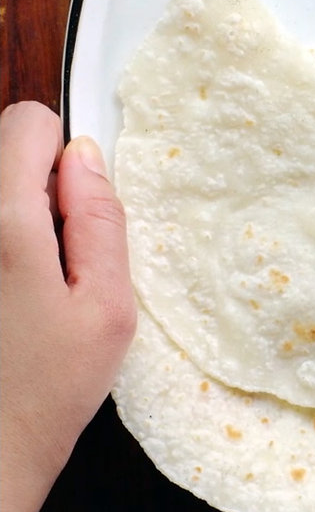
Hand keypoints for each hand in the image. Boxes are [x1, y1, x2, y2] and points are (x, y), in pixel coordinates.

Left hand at [0, 102, 135, 511]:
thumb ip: (99, 219)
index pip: (27, 123)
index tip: (75, 202)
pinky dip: (2, 252)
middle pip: (2, 156)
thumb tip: (86, 156)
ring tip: (26, 288)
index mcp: (4, 225)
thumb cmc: (50, 388)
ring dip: (14, 223)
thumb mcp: (106, 305)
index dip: (62, 151)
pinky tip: (8, 303)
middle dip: (37, 189)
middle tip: (55, 260)